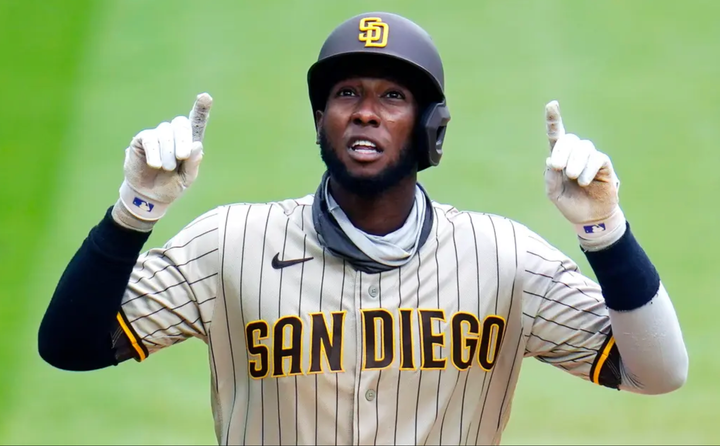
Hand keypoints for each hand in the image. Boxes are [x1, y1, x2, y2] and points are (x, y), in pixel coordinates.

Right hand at [118, 93, 212, 221]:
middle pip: (181, 123)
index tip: (205, 97)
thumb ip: (193, 164)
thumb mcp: (186, 179)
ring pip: (165, 133)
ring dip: (168, 152)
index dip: (201, 109)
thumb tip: (197, 145)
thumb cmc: (171, 186)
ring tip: (166, 168)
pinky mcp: (142, 140)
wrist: (149, 197)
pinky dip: (154, 152)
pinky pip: (149, 139)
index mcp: (188, 143)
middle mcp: (173, 135)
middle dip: (183, 139)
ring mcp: (157, 135)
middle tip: (183, 156)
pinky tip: (155, 164)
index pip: (196, 122)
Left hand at [544, 100, 625, 249]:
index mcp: (560, 157)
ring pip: (583, 147)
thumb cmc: (570, 203)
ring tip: (573, 177)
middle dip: (561, 151)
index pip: (556, 135)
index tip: (552, 104)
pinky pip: (596, 158)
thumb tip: (549, 160)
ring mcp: (590, 157)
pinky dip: (587, 169)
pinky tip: (583, 182)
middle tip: (558, 167)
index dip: (553, 119)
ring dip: (575, 162)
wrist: (589, 218)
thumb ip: (550, 178)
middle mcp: (575, 153)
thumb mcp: (554, 193)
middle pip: (569, 139)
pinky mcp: (603, 164)